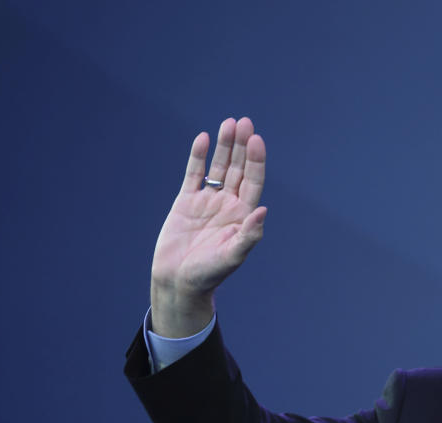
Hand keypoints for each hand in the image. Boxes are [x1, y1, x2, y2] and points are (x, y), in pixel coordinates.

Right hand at [150, 117, 266, 337]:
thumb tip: (263, 211)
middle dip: (242, 146)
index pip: (253, 182)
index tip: (256, 140)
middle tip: (245, 122)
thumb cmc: (209, 274)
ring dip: (224, 146)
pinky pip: (194, 174)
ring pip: (218, 167)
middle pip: (238, 169)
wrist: (178, 281)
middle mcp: (228, 205)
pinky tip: (203, 138)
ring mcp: (208, 201)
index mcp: (243, 216)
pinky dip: (198, 157)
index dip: (255, 161)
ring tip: (229, 123)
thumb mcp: (232, 256)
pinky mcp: (186, 201)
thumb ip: (249, 235)